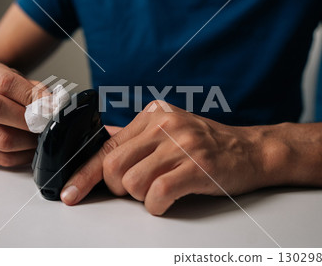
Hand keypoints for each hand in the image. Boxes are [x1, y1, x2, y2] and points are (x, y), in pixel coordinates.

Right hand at [0, 61, 40, 166]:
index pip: (6, 84)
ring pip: (1, 139)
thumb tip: (54, 108)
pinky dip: (22, 156)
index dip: (32, 97)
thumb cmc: (10, 90)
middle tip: (45, 126)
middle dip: (28, 121)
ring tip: (40, 137)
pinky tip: (30, 149)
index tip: (50, 108)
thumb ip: (39, 93)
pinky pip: (1, 157)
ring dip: (28, 142)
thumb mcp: (24, 82)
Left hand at [61, 100, 277, 214]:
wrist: (250, 150)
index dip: (84, 173)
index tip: (71, 192)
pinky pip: (157, 193)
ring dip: (140, 196)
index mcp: (152, 116)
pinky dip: (156, 205)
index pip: (105, 146)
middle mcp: (164, 125)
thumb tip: (99, 149)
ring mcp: (182, 144)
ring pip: (132, 182)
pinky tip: (167, 199)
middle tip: (136, 188)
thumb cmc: (206, 144)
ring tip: (159, 189)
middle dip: (118, 187)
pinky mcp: (197, 166)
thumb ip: (135, 139)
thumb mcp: (169, 131)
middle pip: (113, 167)